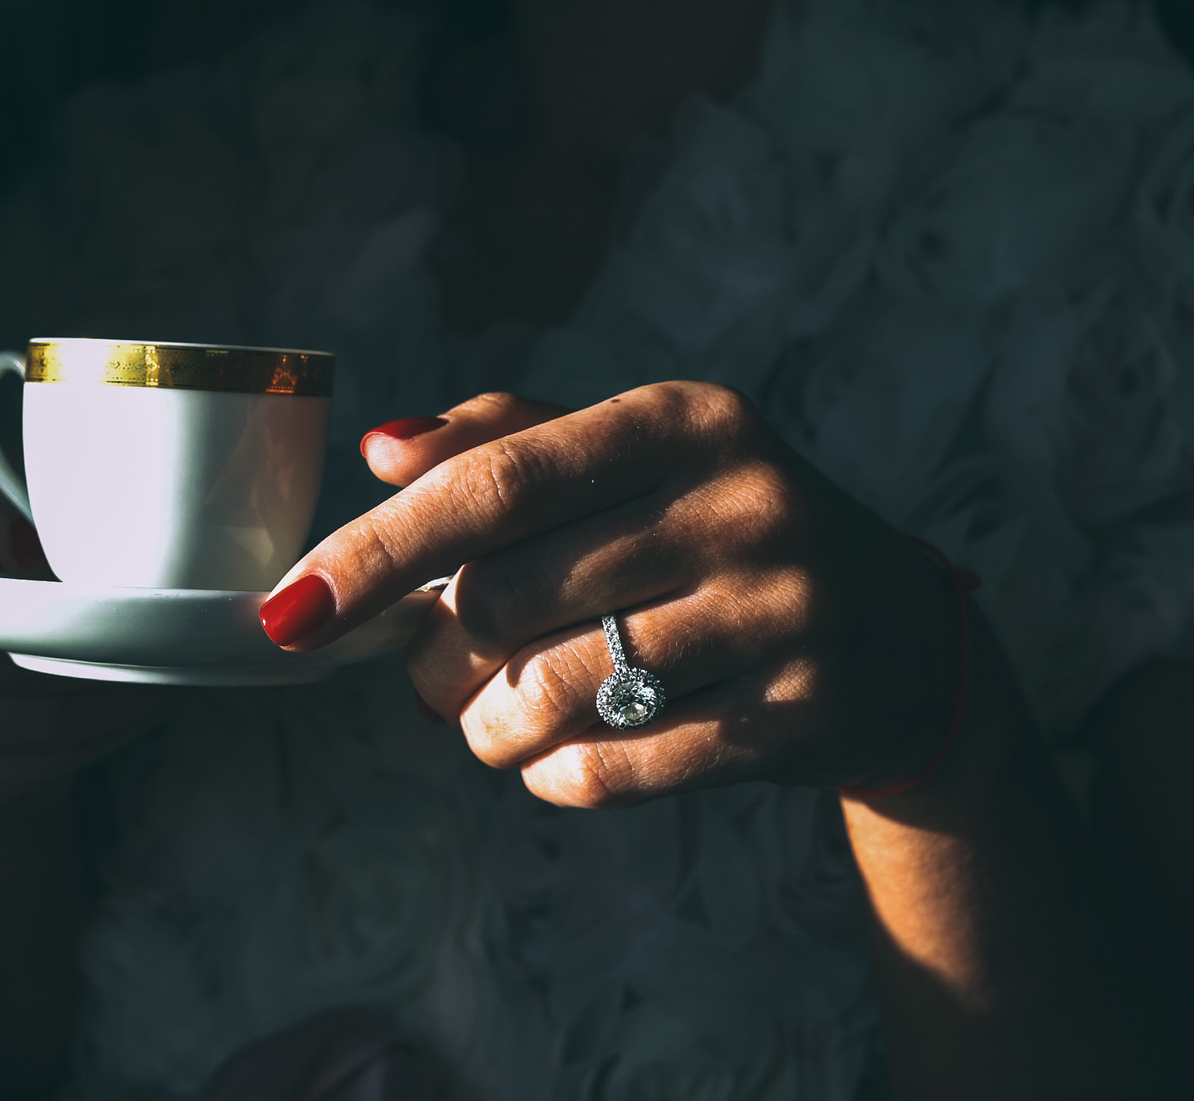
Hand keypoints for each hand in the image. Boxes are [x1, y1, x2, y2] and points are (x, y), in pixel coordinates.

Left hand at [266, 386, 968, 806]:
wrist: (902, 642)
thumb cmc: (720, 532)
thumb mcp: (639, 458)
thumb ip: (507, 439)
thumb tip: (381, 448)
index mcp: (685, 418)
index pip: (496, 481)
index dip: (380, 549)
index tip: (291, 610)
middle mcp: (743, 502)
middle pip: (508, 598)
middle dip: (436, 654)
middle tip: (435, 669)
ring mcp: (786, 611)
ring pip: (555, 693)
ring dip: (489, 726)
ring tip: (493, 719)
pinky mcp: (805, 713)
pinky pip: (619, 769)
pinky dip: (557, 776)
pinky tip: (557, 758)